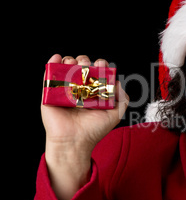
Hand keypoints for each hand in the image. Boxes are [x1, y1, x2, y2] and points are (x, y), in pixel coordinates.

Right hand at [41, 54, 128, 199]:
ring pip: (66, 68)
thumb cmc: (95, 129)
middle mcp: (79, 89)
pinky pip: (49, 75)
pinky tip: (58, 58)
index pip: (97, 72)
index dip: (100, 65)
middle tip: (86, 66)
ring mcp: (64, 90)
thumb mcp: (115, 114)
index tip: (101, 65)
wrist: (75, 141)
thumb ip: (122, 99)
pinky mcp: (50, 94)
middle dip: (85, 60)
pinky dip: (52, 63)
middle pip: (81, 66)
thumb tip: (117, 82)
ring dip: (70, 60)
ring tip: (74, 64)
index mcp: (93, 91)